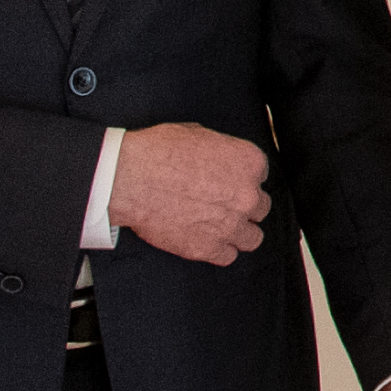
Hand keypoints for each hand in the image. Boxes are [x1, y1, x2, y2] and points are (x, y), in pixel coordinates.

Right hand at [108, 123, 271, 263]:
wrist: (130, 179)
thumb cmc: (157, 153)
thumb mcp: (198, 134)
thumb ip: (221, 152)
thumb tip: (219, 159)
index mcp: (249, 162)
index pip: (260, 177)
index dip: (242, 181)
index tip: (228, 184)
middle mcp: (247, 195)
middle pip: (260, 208)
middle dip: (243, 207)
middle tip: (222, 206)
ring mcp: (231, 224)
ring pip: (252, 237)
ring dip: (238, 233)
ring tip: (220, 228)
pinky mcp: (209, 247)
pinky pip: (228, 256)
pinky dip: (218, 251)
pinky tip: (206, 241)